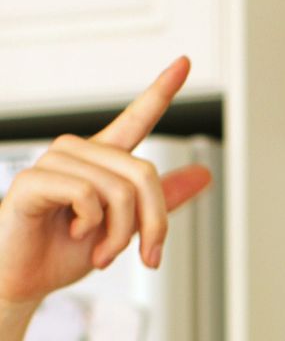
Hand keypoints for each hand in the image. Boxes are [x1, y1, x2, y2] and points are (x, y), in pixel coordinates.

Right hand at [0, 57, 212, 308]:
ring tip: (101, 253)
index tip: (184, 62)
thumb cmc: (65, 250)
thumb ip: (161, 201)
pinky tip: (72, 231)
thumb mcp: (125, 228)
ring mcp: (55, 161)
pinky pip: (86, 194)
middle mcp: (79, 152)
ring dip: (119, 235)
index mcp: (102, 160)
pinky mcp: (34, 179)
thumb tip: (204, 174)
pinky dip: (90, 224)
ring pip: (118, 190)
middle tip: (146, 257)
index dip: (160, 91)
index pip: (135, 119)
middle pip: (144, 174)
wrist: (25, 278)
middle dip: (154, 225)